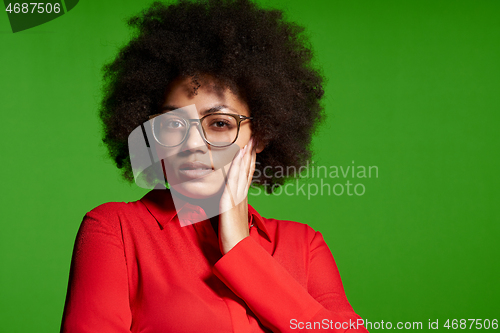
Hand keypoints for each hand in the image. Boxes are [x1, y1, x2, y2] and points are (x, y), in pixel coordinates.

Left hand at [218, 137, 256, 253]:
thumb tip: (227, 202)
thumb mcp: (232, 219)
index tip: (251, 147)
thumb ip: (231, 208)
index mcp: (242, 199)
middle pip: (248, 170)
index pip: (247, 175)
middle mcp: (242, 196)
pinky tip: (238, 155)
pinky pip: (234, 179)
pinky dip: (237, 166)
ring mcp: (238, 197)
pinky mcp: (231, 201)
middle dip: (251, 153)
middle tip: (255, 137)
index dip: (249, 160)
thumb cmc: (233, 238)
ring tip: (249, 140)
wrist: (237, 250)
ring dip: (246, 155)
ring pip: (243, 171)